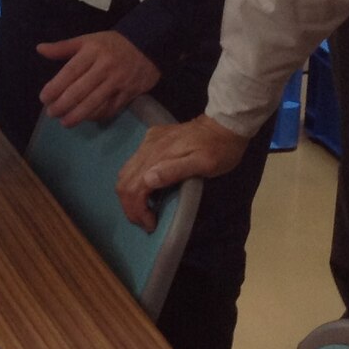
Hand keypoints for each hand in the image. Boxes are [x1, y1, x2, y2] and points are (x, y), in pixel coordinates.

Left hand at [36, 29, 159, 126]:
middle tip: (51, 113)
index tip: (43, 98)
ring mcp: (119, 81)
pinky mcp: (130, 93)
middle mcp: (105, 67)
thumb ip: (63, 47)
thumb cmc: (112, 44)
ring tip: (65, 122)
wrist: (149, 44)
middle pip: (81, 90)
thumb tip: (40, 49)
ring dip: (78, 115)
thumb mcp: (88, 39)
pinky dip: (97, 115)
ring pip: (95, 102)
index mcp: (93, 51)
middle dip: (63, 104)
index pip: (70, 71)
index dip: (55, 87)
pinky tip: (86, 118)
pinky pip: (111, 108)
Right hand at [115, 114, 251, 230]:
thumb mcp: (204, 164)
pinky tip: (147, 189)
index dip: (138, 210)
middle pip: (124, 182)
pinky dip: (134, 182)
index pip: (134, 187)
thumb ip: (175, 171)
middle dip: (130, 207)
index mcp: (159, 156)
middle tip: (145, 222)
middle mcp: (148, 148)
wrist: (225, 123)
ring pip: (125, 173)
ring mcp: (148, 142)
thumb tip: (146, 180)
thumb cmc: (219, 150)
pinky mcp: (151, 139)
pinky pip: (133, 163)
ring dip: (130, 196)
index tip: (151, 225)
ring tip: (144, 210)